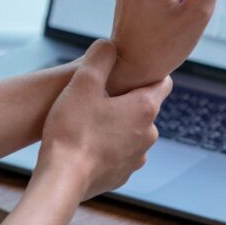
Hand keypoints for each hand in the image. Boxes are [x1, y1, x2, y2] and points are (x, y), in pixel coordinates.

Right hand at [36, 40, 171, 200]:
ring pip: (131, 133)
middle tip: (97, 96)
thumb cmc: (72, 129)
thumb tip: (109, 46)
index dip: (147, 73)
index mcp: (145, 108)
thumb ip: (99, 57)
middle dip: (124, 101)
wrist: (62, 178)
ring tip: (88, 122)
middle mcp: (149, 134)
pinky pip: (119, 154)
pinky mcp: (122, 176)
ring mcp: (137, 158)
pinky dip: (107, 148)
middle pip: (143, 108)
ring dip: (115, 125)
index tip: (129, 71)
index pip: (162, 82)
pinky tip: (84, 145)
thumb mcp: (82, 83)